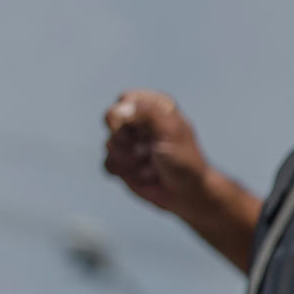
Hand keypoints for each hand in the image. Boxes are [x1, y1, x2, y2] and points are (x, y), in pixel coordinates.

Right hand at [102, 89, 210, 214]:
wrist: (186, 193)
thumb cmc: (184, 159)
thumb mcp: (171, 131)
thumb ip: (148, 112)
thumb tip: (119, 108)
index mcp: (156, 107)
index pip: (126, 99)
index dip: (127, 115)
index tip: (143, 129)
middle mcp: (141, 122)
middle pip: (112, 122)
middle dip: (128, 140)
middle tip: (149, 151)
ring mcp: (130, 142)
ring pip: (109, 144)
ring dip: (129, 159)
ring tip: (151, 165)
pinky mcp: (123, 162)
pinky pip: (107, 163)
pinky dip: (123, 171)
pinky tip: (142, 175)